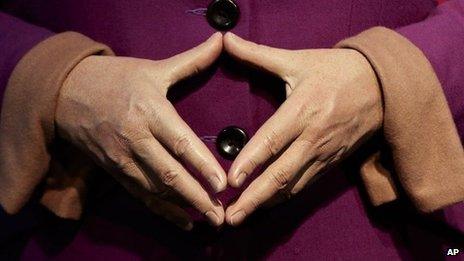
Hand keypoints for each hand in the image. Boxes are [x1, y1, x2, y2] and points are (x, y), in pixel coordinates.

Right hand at [55, 33, 225, 228]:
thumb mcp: (154, 68)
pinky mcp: (115, 170)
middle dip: (197, 197)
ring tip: (209, 220)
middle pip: (169, 174)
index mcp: (149, 110)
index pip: (179, 142)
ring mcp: (123, 157)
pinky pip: (140, 195)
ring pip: (155, 189)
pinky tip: (184, 222)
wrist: (66, 92)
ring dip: (183, 207)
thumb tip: (221, 41)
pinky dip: (162, 211)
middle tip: (222, 215)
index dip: (201, 164)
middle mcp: (136, 138)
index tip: (222, 184)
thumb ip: (191, 60)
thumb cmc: (116, 78)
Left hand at [223, 33, 382, 225]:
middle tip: (229, 217)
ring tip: (241, 218)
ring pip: (293, 186)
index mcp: (302, 111)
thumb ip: (258, 54)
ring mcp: (324, 154)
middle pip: (280, 174)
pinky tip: (267, 207)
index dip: (251, 162)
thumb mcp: (298, 60)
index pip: (272, 141)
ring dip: (266, 204)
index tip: (231, 182)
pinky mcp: (332, 163)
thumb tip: (226, 39)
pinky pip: (306, 185)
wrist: (383, 85)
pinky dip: (285, 199)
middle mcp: (312, 137)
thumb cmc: (336, 71)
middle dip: (253, 198)